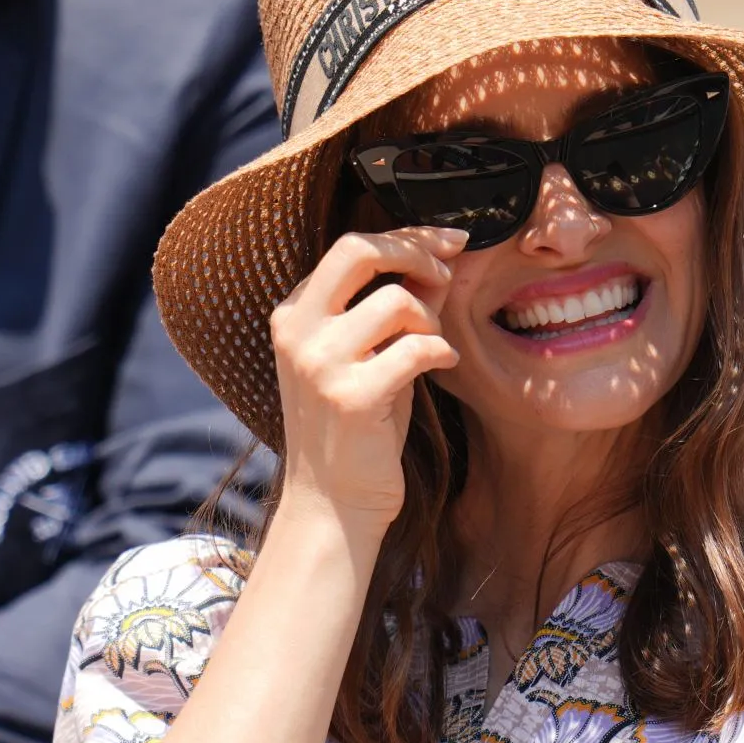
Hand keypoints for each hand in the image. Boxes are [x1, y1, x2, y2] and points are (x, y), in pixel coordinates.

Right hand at [270, 226, 465, 530]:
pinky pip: (416, 348)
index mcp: (294, 314)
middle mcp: (297, 331)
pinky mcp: (351, 396)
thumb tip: (440, 257)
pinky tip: (446, 366)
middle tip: (447, 273)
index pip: (350, 247)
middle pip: (359, 250)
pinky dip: (441, 351)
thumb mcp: (368, 356)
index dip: (407, 237)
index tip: (449, 242)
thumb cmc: (359, 430)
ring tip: (434, 347)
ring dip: (431, 319)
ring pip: (396, 301)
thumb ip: (392, 308)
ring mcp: (319, 363)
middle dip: (416, 252)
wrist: (334, 504)